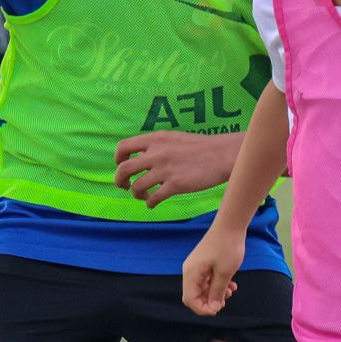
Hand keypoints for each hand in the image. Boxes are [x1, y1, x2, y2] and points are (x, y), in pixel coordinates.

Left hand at [113, 131, 240, 207]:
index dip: (118, 159)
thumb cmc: (200, 147)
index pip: (124, 147)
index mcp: (156, 139)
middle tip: (125, 186)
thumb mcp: (174, 138)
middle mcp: (157, 153)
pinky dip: (150, 203)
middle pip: (124, 169)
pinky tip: (153, 203)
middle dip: (120, 180)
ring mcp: (165, 170)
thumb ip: (156, 146)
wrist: (222, 154)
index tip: (122, 166)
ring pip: (137, 186)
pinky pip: (154, 198)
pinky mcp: (176, 185)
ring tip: (143, 196)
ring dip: (136, 194)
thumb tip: (139, 158)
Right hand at [182, 228, 245, 315]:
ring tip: (231, 291)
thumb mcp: (224, 273)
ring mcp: (196, 267)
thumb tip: (212, 309)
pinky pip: (207, 280)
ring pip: (202, 288)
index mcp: (191, 273)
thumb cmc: (227, 247)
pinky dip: (218, 284)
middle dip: (210, 301)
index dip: (202, 309)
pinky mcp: (204, 263)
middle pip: (195, 295)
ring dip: (216, 293)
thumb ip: (217, 292)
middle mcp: (190, 271)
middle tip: (225, 301)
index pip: (189, 299)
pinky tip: (231, 285)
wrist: (231, 225)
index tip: (217, 309)